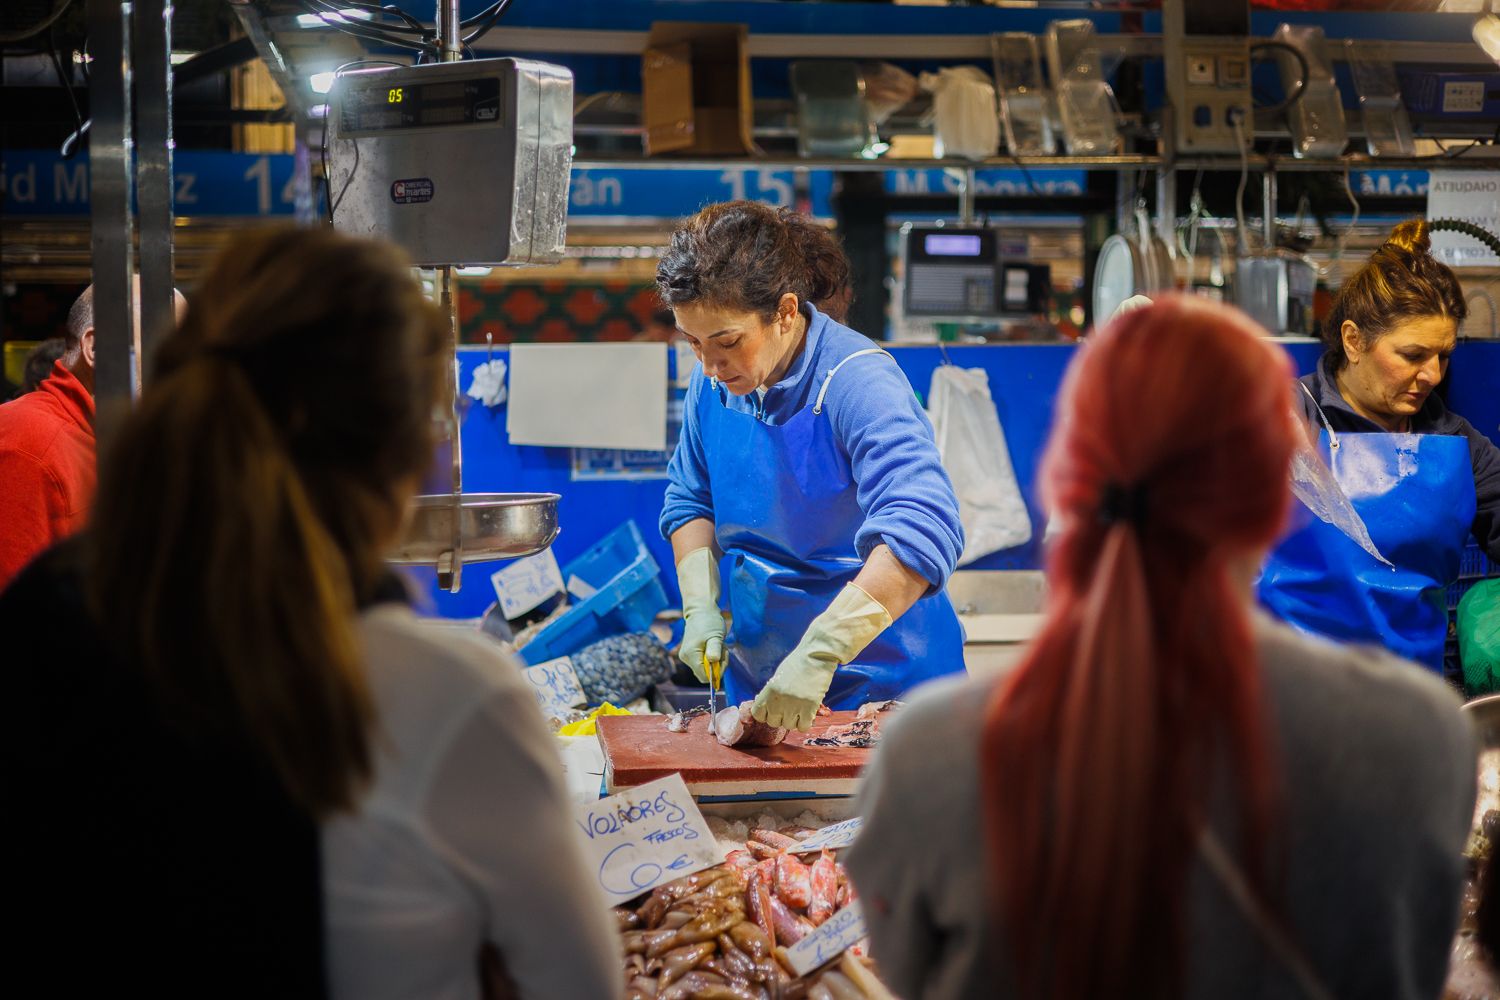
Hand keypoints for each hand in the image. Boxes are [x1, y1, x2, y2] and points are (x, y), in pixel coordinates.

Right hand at [676, 547, 725, 686]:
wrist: (701, 611)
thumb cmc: (709, 622)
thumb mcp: (715, 636)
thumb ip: (714, 650)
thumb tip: (713, 662)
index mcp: (690, 655)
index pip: (704, 677)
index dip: (716, 672)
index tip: (723, 658)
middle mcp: (686, 658)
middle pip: (704, 674)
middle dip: (717, 665)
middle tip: (723, 649)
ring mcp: (687, 656)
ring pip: (705, 668)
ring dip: (715, 660)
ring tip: (718, 645)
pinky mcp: (690, 654)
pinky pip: (703, 663)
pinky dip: (712, 656)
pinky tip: (714, 646)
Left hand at [751, 584, 892, 730]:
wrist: (817, 655)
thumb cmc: (799, 662)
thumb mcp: (779, 676)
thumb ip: (771, 692)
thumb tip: (767, 705)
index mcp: (769, 690)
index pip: (757, 714)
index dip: (765, 714)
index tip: (772, 710)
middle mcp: (778, 700)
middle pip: (774, 722)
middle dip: (780, 718)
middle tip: (788, 709)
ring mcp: (793, 706)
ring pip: (789, 726)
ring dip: (794, 720)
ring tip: (800, 709)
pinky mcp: (809, 708)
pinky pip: (803, 727)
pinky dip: (805, 723)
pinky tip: (808, 714)